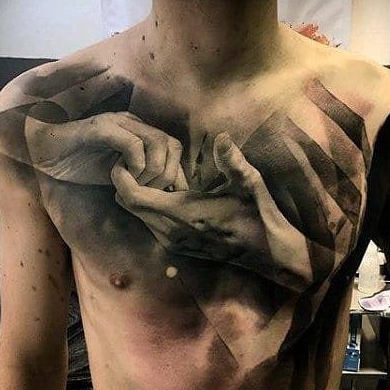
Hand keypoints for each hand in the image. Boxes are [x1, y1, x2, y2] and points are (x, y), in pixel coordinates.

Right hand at [25, 110, 188, 187]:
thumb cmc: (77, 163)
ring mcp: (117, 123)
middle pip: (172, 145)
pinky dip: (133, 166)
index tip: (161, 195)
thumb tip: (167, 195)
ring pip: (157, 142)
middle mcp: (133, 123)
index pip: (174, 148)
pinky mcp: (100, 128)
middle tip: (146, 192)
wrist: (41, 151)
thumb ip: (139, 179)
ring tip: (133, 186)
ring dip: (150, 171)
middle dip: (166, 174)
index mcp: (139, 132)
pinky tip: (119, 178)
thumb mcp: (116, 175)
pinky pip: (132, 145)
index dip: (174, 174)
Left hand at [111, 132, 312, 291]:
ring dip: (139, 196)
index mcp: (182, 212)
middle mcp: (170, 231)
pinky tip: (169, 193)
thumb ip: (232, 161)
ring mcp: (173, 242)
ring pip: (138, 216)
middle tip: (138, 161)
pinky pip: (150, 225)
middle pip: (129, 205)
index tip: (125, 158)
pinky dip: (150, 208)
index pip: (133, 196)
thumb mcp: (248, 183)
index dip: (122, 176)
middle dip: (127, 183)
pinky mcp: (177, 249)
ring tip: (153, 174)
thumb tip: (222, 136)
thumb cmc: (257, 214)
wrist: (267, 253)